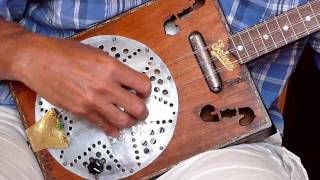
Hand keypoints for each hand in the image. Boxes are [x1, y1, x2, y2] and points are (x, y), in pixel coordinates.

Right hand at [2, 23, 150, 136]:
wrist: (37, 60)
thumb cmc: (65, 52)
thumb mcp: (96, 53)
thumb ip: (114, 68)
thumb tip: (127, 81)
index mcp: (111, 67)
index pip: (142, 84)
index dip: (147, 90)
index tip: (144, 92)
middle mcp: (105, 86)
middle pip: (137, 107)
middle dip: (143, 111)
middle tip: (141, 110)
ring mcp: (93, 101)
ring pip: (123, 121)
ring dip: (130, 122)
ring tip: (130, 119)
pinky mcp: (81, 111)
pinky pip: (103, 125)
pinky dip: (112, 129)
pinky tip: (114, 129)